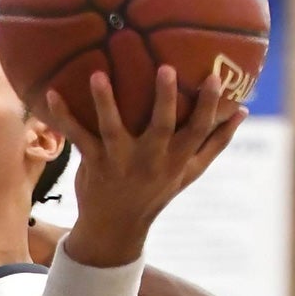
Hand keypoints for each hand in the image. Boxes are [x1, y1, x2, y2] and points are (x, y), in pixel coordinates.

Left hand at [43, 67, 246, 265]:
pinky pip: (78, 136)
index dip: (209, 106)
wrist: (116, 227)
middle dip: (165, 99)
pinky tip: (52, 93)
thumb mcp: (190, 172)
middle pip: (162, 127)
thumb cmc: (156, 191)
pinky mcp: (94, 162)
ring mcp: (121, 161)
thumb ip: (215, 142)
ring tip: (99, 75)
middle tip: (166, 68)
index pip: (199, 131)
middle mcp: (151, 160)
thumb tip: (242, 110)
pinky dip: (64, 116)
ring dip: (105, 101)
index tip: (214, 77)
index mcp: (177, 160)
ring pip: (113, 129)